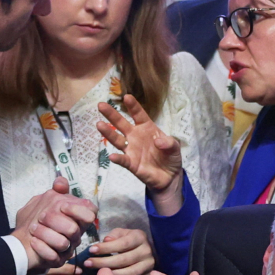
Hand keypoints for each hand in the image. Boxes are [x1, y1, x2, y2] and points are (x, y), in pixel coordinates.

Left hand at [10, 176, 97, 272]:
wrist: (24, 241)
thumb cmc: (39, 219)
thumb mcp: (47, 200)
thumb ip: (57, 190)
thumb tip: (61, 181)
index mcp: (77, 219)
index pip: (91, 213)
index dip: (78, 209)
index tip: (62, 206)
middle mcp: (76, 235)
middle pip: (74, 229)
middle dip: (55, 220)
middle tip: (41, 216)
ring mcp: (68, 249)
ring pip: (63, 243)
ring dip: (45, 233)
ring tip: (33, 227)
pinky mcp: (57, 261)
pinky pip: (53, 257)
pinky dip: (41, 247)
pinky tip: (33, 240)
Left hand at [86, 227, 154, 274]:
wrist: (145, 252)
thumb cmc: (129, 240)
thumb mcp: (122, 233)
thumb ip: (114, 236)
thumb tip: (106, 241)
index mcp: (140, 237)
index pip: (122, 244)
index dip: (106, 248)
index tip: (91, 250)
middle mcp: (147, 252)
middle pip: (124, 260)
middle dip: (103, 262)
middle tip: (88, 263)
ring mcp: (148, 266)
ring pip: (128, 273)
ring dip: (110, 274)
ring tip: (96, 273)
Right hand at [97, 95, 185, 215]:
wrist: (169, 177)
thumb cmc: (170, 157)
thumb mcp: (175, 147)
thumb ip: (169, 143)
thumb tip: (158, 141)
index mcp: (147, 128)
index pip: (138, 114)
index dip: (133, 106)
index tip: (126, 97)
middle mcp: (136, 137)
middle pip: (122, 124)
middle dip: (112, 114)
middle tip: (101, 105)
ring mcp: (132, 150)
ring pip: (117, 140)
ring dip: (108, 133)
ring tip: (99, 124)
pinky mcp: (132, 164)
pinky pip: (123, 160)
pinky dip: (118, 159)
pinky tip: (112, 156)